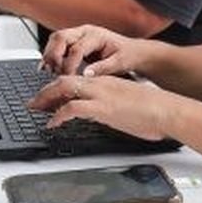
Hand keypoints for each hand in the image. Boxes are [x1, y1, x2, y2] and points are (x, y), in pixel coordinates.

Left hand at [28, 74, 173, 140]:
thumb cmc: (153, 110)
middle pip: (64, 80)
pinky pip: (73, 108)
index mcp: (106, 81)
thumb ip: (110, 106)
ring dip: (46, 99)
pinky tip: (53, 123)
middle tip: (33, 103)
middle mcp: (100, 83)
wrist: (168, 110)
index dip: (57, 87)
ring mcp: (101, 94)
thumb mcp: (126, 104)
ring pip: (64, 88)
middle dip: (45, 92)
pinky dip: (59, 115)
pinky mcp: (103, 107)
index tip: (48, 97)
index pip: (75, 79)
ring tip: (36, 110)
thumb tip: (100, 115)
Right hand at [40, 24, 141, 75]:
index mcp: (96, 35)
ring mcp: (78, 35)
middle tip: (53, 73)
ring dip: (50, 55)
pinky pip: (57, 45)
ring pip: (55, 39)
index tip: (68, 78)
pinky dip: (51, 56)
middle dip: (53, 55)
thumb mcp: (119, 63)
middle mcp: (85, 32)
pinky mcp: (74, 42)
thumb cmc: (128, 55)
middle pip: (60, 37)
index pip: (76, 48)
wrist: (133, 51)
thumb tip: (86, 75)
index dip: (69, 64)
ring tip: (49, 72)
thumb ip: (103, 68)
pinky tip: (48, 68)